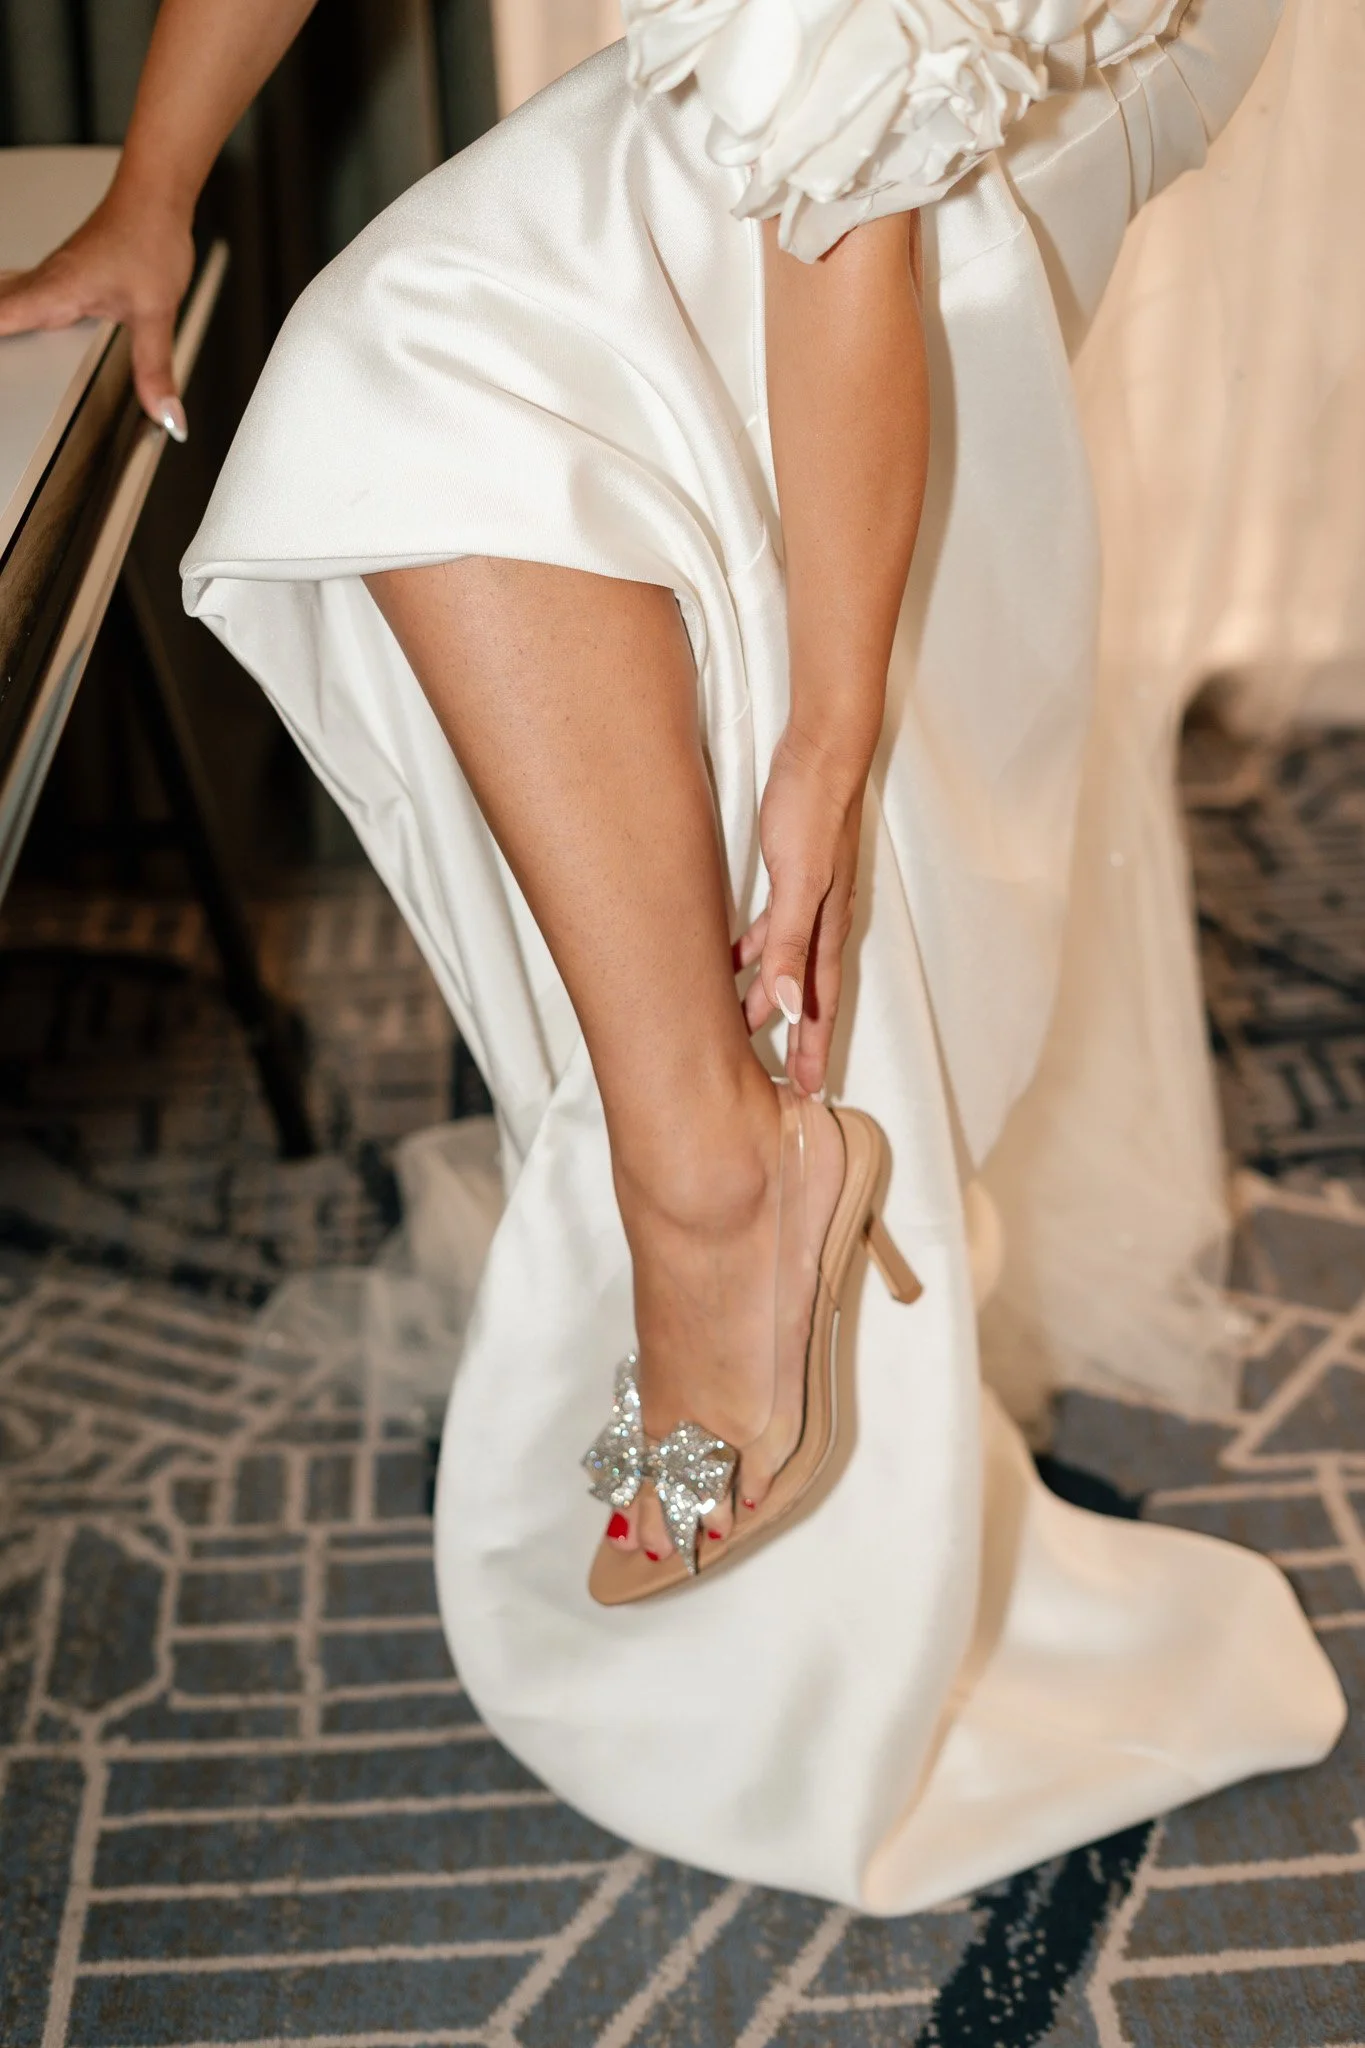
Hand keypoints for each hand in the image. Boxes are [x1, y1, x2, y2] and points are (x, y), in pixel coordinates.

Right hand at [0, 183, 195, 435]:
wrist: (156, 198)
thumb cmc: (150, 238)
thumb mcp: (156, 313)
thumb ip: (154, 367)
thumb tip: (164, 413)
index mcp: (58, 292)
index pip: (2, 318)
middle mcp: (48, 282)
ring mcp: (54, 276)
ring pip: (7, 296)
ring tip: (3, 348)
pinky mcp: (66, 273)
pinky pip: (24, 291)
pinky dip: (10, 303)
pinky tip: (14, 312)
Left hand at [736, 725, 867, 1098]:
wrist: (822, 754)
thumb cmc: (813, 813)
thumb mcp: (798, 883)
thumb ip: (788, 944)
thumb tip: (785, 1004)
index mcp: (825, 929)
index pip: (819, 1004)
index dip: (813, 1048)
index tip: (809, 1091)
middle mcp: (821, 921)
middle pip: (808, 994)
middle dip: (799, 1039)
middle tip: (789, 1083)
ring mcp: (808, 899)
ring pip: (787, 965)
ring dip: (770, 999)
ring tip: (747, 1031)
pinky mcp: (791, 876)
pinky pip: (772, 931)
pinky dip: (753, 953)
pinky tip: (730, 961)